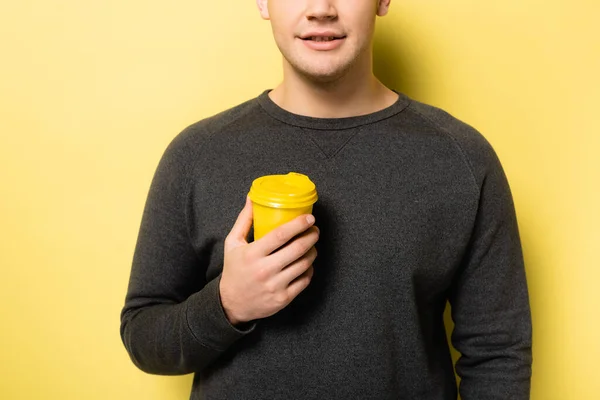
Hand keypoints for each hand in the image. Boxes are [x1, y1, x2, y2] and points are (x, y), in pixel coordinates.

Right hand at [219, 196, 318, 324]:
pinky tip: (307, 263)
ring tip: (312, 244)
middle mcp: (264, 270)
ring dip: (313, 251)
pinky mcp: (283, 299)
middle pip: (297, 249)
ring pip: (304, 264)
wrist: (231, 304)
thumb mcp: (232, 243)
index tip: (309, 218)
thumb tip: (252, 198)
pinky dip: (309, 269)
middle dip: (311, 236)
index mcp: (252, 254)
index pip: (280, 235)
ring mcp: (275, 286)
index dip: (298, 224)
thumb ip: (244, 220)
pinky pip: (304, 280)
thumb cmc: (234, 269)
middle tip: (315, 229)